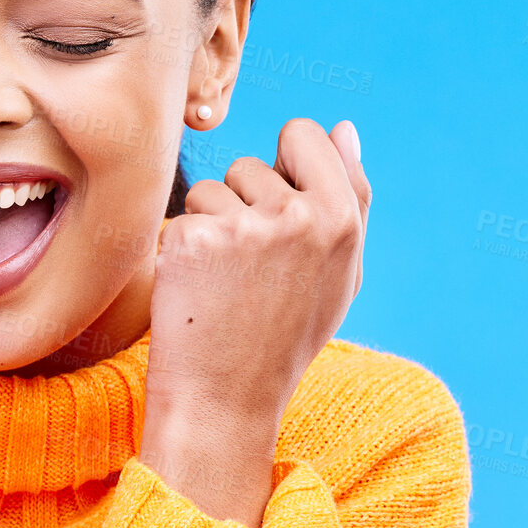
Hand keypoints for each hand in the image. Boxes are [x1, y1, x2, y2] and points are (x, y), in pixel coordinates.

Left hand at [139, 118, 369, 527]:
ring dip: (209, 227)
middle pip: (250, 164)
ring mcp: (244, 227)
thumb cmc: (284, 336)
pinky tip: (195, 291)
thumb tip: (344, 127)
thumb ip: (349, 196)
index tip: (278, 213)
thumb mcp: (339, 273)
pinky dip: (179, 251)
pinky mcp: (192, 240)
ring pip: (209, 190)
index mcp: (342, 218)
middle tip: (251, 271)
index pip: (303, 133)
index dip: (283, 166)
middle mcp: (298, 216)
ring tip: (224, 283)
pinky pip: (178, 218)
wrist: (225, 399)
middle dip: (243, 205)